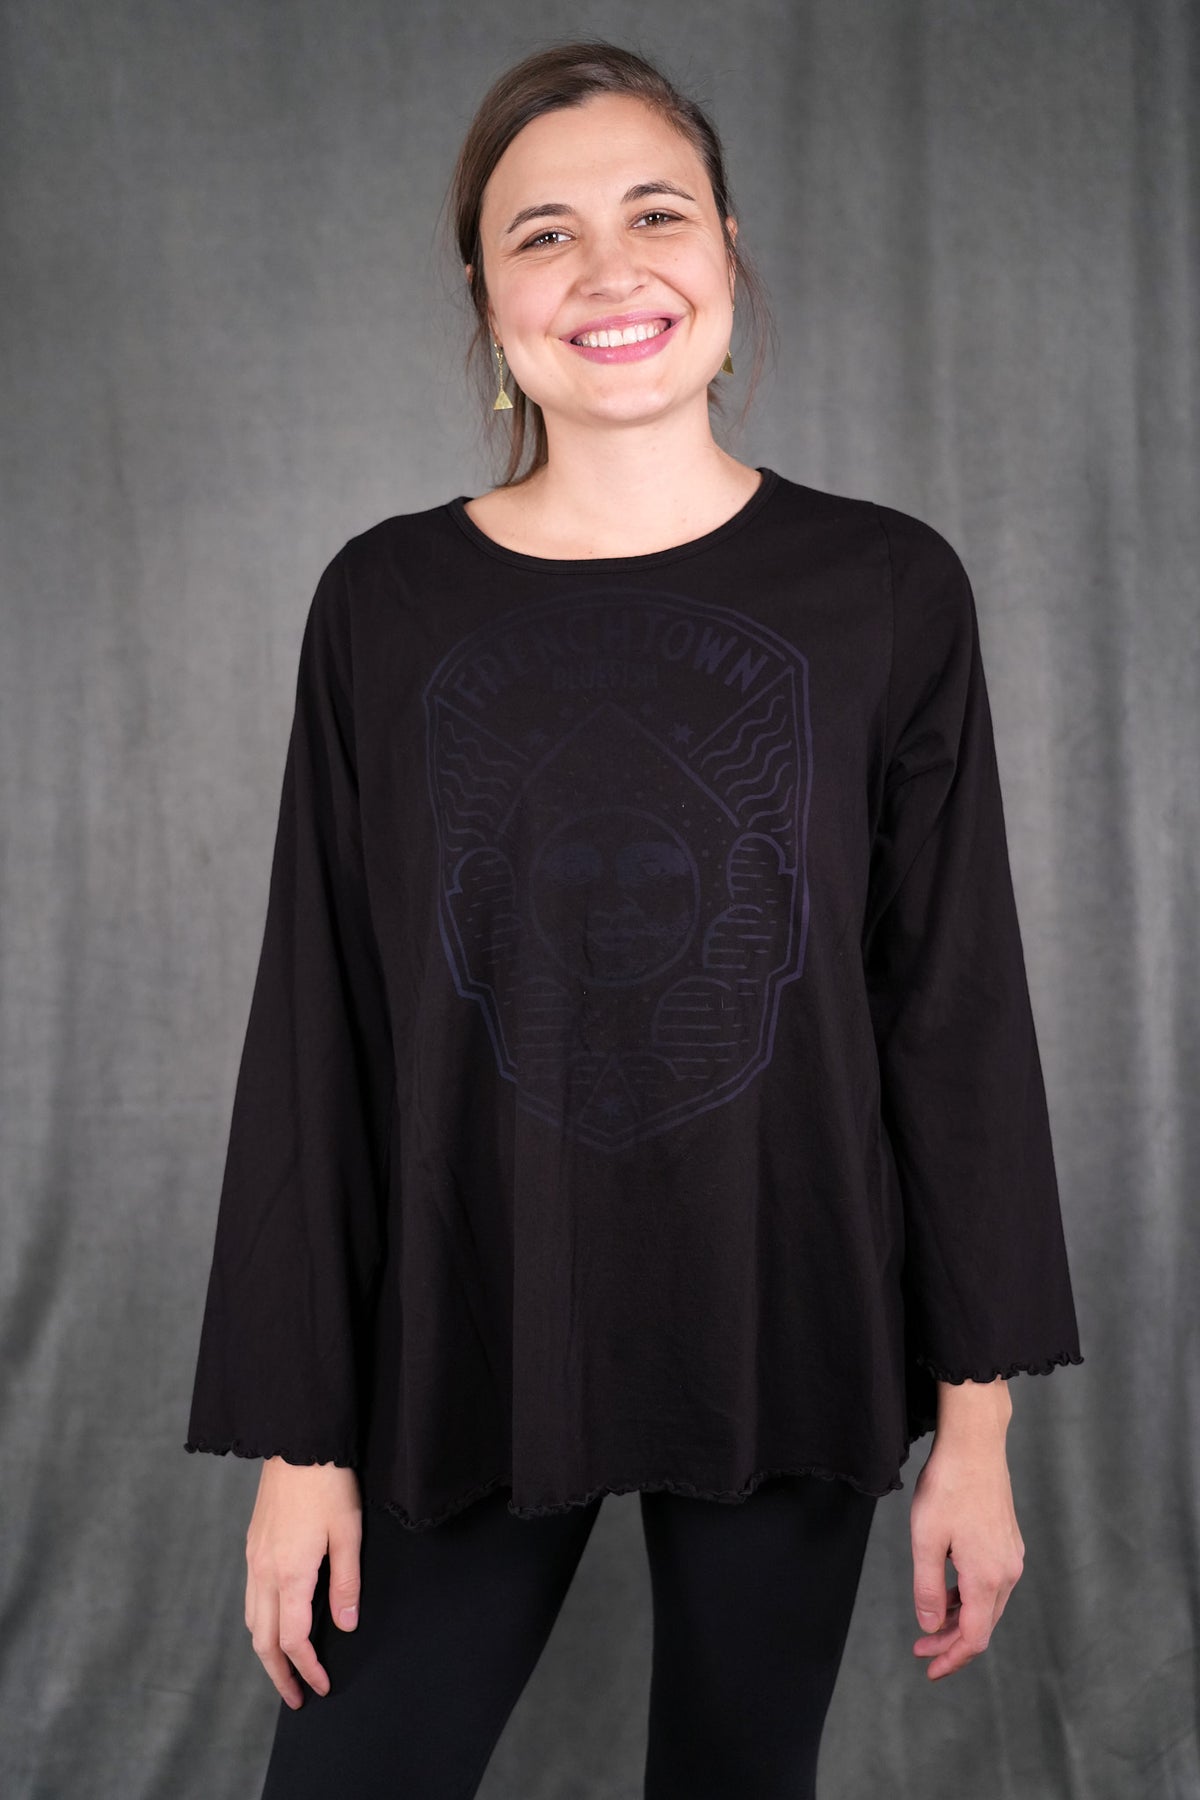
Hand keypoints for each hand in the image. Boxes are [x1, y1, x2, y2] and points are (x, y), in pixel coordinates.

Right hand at [244, 1457, 362, 1708]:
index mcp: (290, 1574)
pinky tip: (275, 1622)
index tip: (322, 1687)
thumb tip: (346, 1625)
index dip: (307, 1669)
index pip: (293, 1640)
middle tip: (296, 1698)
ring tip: (285, 1668)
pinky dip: (260, 1623)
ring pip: (252, 1621)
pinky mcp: (252, 1545)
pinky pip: (250, 1598)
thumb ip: (347, 1582)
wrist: (297, 1443)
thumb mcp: (349, 1532)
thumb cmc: (328, 1484)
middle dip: (279, 1675)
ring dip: (266, 1652)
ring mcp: (254, 1559)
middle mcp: (264, 1572)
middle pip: (263, 1641)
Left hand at [909, 1429, 1024, 1680]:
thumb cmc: (947, 1487)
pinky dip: (969, 1596)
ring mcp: (1011, 1556)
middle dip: (952, 1642)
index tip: (930, 1670)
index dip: (952, 1659)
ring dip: (960, 1619)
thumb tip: (931, 1627)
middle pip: (983, 1625)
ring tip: (930, 1624)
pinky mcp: (1008, 1541)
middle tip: (921, 1651)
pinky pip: (990, 1583)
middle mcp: (1007, 1572)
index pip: (974, 1637)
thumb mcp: (925, 1540)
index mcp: (988, 1577)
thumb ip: (928, 1589)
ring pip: (987, 1604)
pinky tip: (948, 1590)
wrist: (975, 1444)